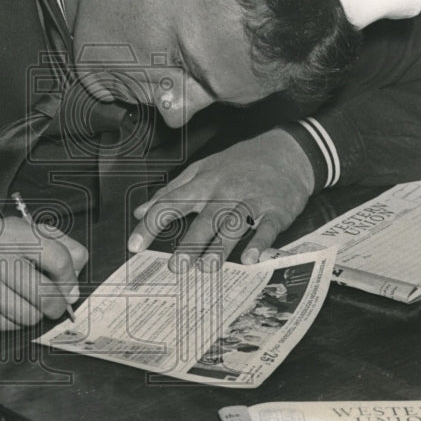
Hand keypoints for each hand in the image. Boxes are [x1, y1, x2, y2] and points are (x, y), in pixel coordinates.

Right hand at [0, 217, 87, 330]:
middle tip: (55, 302)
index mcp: (11, 233)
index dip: (70, 277)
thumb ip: (59, 242)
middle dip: (57, 303)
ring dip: (35, 312)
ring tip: (24, 299)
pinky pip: (12, 327)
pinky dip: (16, 320)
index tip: (69, 286)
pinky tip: (5, 304)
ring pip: (31, 315)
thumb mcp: (24, 230)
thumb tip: (80, 268)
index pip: (58, 259)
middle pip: (46, 294)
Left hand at [128, 128, 314, 270]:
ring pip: (234, 224)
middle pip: (205, 218)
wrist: (287, 152)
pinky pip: (267, 227)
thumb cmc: (239, 164)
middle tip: (176, 267)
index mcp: (204, 183)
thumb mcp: (201, 170)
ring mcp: (252, 200)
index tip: (134, 246)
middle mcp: (225, 192)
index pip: (171, 204)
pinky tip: (251, 259)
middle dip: (190, 242)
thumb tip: (141, 211)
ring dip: (221, 246)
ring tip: (208, 268)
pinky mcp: (276, 210)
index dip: (151, 225)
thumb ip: (171, 191)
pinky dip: (260, 243)